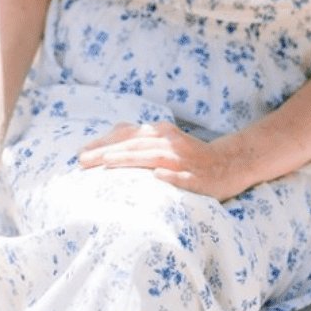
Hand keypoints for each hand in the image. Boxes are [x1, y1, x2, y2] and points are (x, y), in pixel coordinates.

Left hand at [77, 122, 244, 200]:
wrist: (229, 162)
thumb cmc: (188, 155)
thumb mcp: (162, 142)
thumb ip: (137, 143)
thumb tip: (101, 149)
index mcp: (160, 132)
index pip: (127, 136)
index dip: (104, 143)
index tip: (81, 154)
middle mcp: (170, 143)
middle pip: (135, 146)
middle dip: (107, 152)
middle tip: (83, 162)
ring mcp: (184, 160)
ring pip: (154, 157)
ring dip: (130, 160)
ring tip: (107, 163)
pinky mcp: (198, 178)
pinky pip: (183, 177)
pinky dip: (170, 176)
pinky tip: (157, 177)